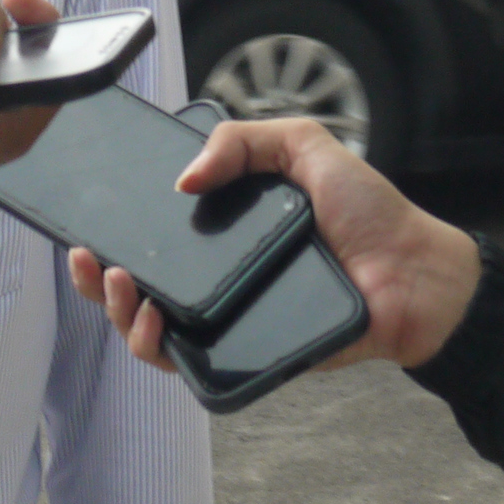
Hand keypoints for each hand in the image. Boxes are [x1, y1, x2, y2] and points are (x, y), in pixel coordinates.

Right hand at [66, 117, 481, 377]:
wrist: (414, 274)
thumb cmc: (371, 214)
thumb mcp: (306, 147)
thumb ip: (244, 141)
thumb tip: (184, 177)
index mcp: (229, 225)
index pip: (157, 231)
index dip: (116, 230)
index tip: (89, 222)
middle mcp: (221, 273)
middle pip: (138, 283)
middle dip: (97, 277)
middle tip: (92, 259)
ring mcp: (229, 315)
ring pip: (149, 326)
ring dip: (117, 311)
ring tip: (120, 286)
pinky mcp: (246, 352)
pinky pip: (188, 362)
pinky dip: (157, 349)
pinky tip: (152, 326)